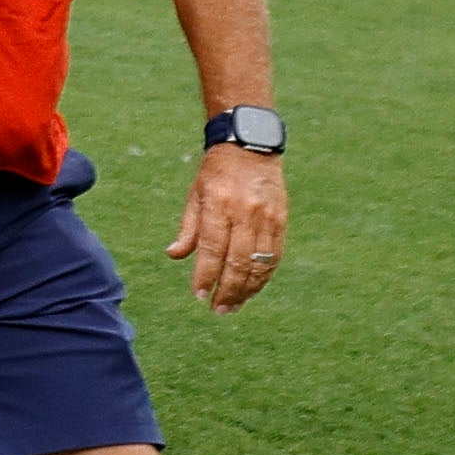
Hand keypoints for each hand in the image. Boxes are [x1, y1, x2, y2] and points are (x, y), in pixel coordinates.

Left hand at [168, 142, 288, 312]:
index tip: (198, 295)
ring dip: (246, 289)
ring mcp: (266, 217)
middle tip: (218, 310)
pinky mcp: (281, 220)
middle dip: (227, 290)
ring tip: (234, 306)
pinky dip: (264, 276)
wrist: (250, 144)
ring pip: (258, 262)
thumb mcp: (195, 194)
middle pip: (236, 261)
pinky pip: (274, 255)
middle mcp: (244, 212)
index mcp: (218, 204)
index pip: (211, 248)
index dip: (205, 275)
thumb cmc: (216, 172)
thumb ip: (188, 228)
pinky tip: (253, 289)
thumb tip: (173, 255)